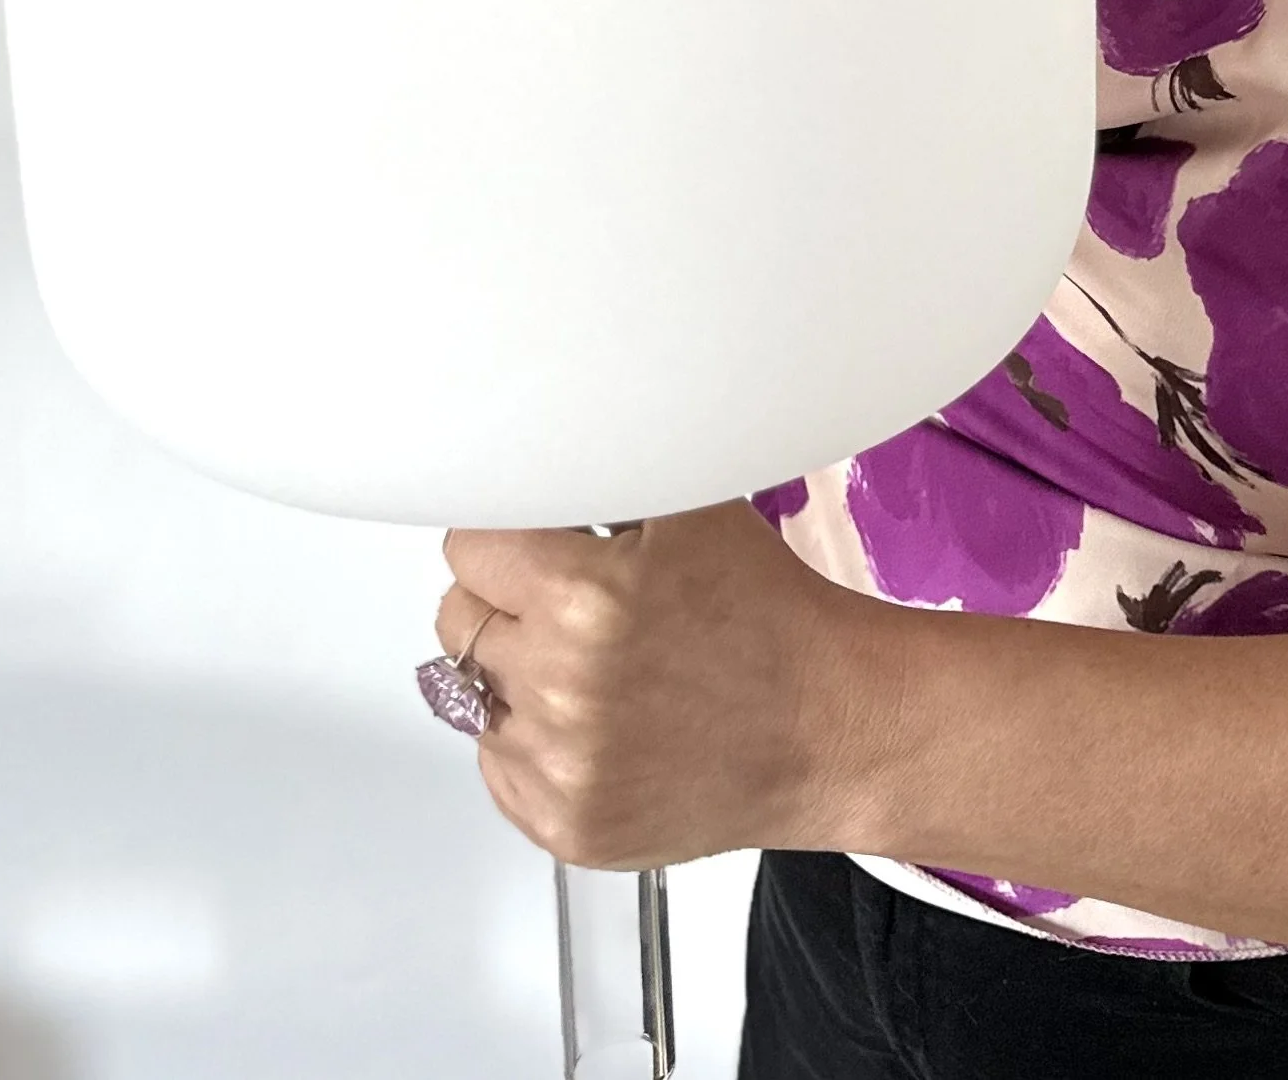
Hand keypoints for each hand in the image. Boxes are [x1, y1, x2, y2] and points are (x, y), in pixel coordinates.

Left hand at [435, 501, 876, 871]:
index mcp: (583, 597)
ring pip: (471, 696)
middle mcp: (561, 688)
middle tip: (569, 604)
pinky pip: (498, 768)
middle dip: (506, 601)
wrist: (828, 726)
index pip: (470, 546)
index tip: (536, 545)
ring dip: (516, 675)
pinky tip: (596, 723)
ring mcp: (560, 769)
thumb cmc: (766, 613)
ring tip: (591, 668)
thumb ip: (597, 477)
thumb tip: (533, 459)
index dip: (508, 537)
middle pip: (459, 620)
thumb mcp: (690, 509)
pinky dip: (532, 744)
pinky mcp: (567, 828)